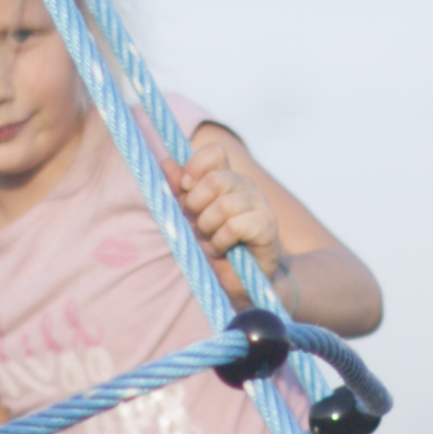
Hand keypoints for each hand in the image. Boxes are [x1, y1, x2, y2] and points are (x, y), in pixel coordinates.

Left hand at [172, 129, 285, 275]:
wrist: (239, 281)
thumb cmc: (214, 246)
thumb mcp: (189, 217)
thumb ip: (179, 191)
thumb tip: (165, 163)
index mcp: (226, 178)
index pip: (214, 152)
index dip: (195, 168)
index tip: (185, 189)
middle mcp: (245, 185)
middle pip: (214, 180)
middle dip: (196, 207)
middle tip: (198, 226)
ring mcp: (260, 203)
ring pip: (223, 206)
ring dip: (208, 229)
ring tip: (210, 242)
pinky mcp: (267, 224)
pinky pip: (233, 227)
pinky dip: (220, 242)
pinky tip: (222, 250)